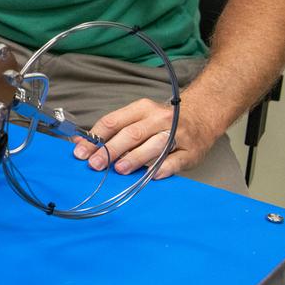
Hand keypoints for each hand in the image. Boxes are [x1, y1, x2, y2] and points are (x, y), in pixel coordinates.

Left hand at [72, 97, 216, 179]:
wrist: (202, 116)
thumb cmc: (162, 120)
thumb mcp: (138, 118)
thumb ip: (113, 130)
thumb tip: (83, 144)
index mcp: (142, 108)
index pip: (114, 121)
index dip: (96, 137)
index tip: (82, 151)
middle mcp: (159, 119)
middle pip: (131, 134)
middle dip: (111, 150)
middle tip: (96, 164)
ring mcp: (178, 134)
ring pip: (153, 146)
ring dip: (135, 158)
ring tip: (119, 169)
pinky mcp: (191, 151)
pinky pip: (175, 160)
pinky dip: (163, 168)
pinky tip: (151, 176)